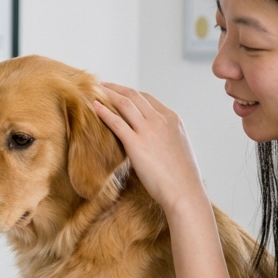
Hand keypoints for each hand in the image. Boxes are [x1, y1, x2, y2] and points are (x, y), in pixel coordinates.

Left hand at [94, 84, 205, 214]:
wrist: (185, 192)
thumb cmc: (181, 177)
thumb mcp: (177, 148)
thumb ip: (164, 136)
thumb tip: (151, 139)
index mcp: (172, 119)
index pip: (147, 98)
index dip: (129, 93)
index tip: (117, 92)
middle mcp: (161, 120)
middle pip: (134, 96)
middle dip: (116, 88)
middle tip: (101, 85)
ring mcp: (149, 130)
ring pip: (124, 104)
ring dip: (107, 94)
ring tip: (94, 91)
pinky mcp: (137, 144)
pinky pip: (116, 122)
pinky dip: (103, 111)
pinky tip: (93, 107)